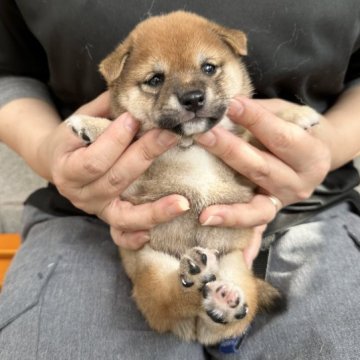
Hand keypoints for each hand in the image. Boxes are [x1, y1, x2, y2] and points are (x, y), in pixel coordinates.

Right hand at [40, 92, 188, 248]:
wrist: (57, 160)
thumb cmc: (74, 137)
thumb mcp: (81, 118)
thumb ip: (104, 109)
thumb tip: (136, 90)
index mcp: (66, 165)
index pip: (93, 157)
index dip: (115, 140)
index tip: (135, 119)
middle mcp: (78, 192)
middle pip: (114, 179)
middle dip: (144, 156)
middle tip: (170, 136)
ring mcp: (94, 208)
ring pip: (123, 214)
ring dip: (153, 209)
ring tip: (181, 203)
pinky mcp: (106, 217)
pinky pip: (119, 234)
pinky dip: (134, 237)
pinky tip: (152, 235)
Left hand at [195, 96, 331, 264]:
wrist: (313, 154)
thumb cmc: (295, 130)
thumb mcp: (286, 115)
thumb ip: (261, 113)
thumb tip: (227, 108)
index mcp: (310, 154)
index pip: (280, 137)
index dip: (256, 120)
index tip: (230, 105)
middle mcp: (299, 183)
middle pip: (261, 169)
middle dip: (230, 152)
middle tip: (203, 136)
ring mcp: (282, 203)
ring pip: (256, 210)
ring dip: (229, 211)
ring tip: (205, 215)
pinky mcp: (269, 214)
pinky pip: (257, 231)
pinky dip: (248, 246)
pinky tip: (235, 259)